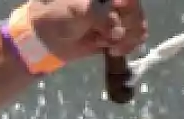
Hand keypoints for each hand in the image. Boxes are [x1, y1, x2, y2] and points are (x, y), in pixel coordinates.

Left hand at [29, 0, 147, 61]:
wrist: (45, 38)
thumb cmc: (59, 16)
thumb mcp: (82, 10)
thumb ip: (104, 17)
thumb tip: (119, 32)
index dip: (128, 4)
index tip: (118, 7)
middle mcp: (112, 2)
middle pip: (136, 10)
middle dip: (127, 24)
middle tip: (110, 34)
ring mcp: (115, 18)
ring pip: (137, 25)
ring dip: (127, 37)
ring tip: (109, 44)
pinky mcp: (114, 36)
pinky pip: (133, 39)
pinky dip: (127, 46)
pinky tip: (114, 50)